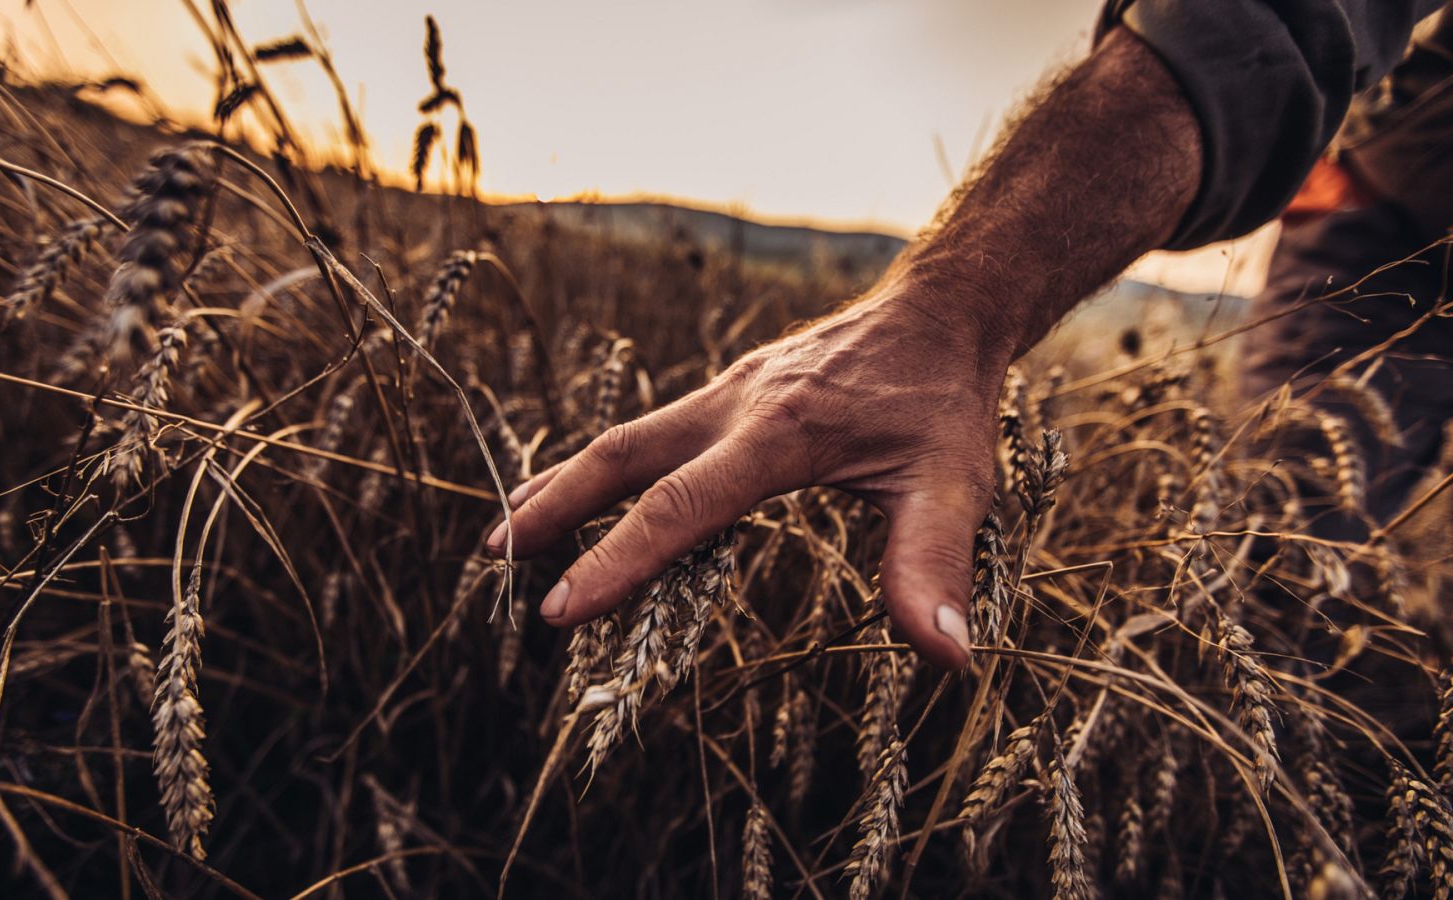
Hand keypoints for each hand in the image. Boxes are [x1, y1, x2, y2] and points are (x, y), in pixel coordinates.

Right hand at [486, 279, 1016, 669]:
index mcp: (778, 433)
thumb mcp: (955, 482)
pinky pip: (653, 432)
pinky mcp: (731, 390)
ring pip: (627, 440)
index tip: (560, 610)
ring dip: (566, 483)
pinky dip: (607, 465)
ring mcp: (727, 392)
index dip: (618, 561)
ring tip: (511, 531)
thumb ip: (934, 564)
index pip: (680, 508)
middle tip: (497, 559)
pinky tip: (587, 485)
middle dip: (555, 508)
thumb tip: (944, 656)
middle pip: (621, 457)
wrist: (940, 310)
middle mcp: (735, 405)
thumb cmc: (945, 400)